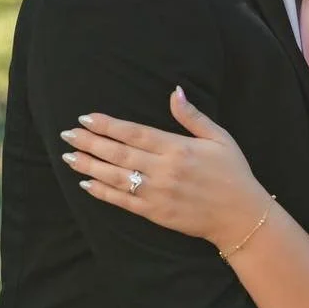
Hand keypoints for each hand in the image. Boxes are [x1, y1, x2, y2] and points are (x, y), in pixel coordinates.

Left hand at [60, 87, 266, 250]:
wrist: (241, 217)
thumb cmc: (233, 173)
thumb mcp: (220, 138)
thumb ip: (193, 116)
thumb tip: (175, 91)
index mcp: (177, 148)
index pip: (133, 133)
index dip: (107, 125)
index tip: (86, 118)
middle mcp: (163, 170)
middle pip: (118, 153)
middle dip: (89, 142)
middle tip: (67, 134)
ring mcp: (157, 193)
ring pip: (114, 177)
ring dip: (88, 165)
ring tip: (68, 156)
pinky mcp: (155, 213)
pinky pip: (122, 201)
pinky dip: (101, 192)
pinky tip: (86, 183)